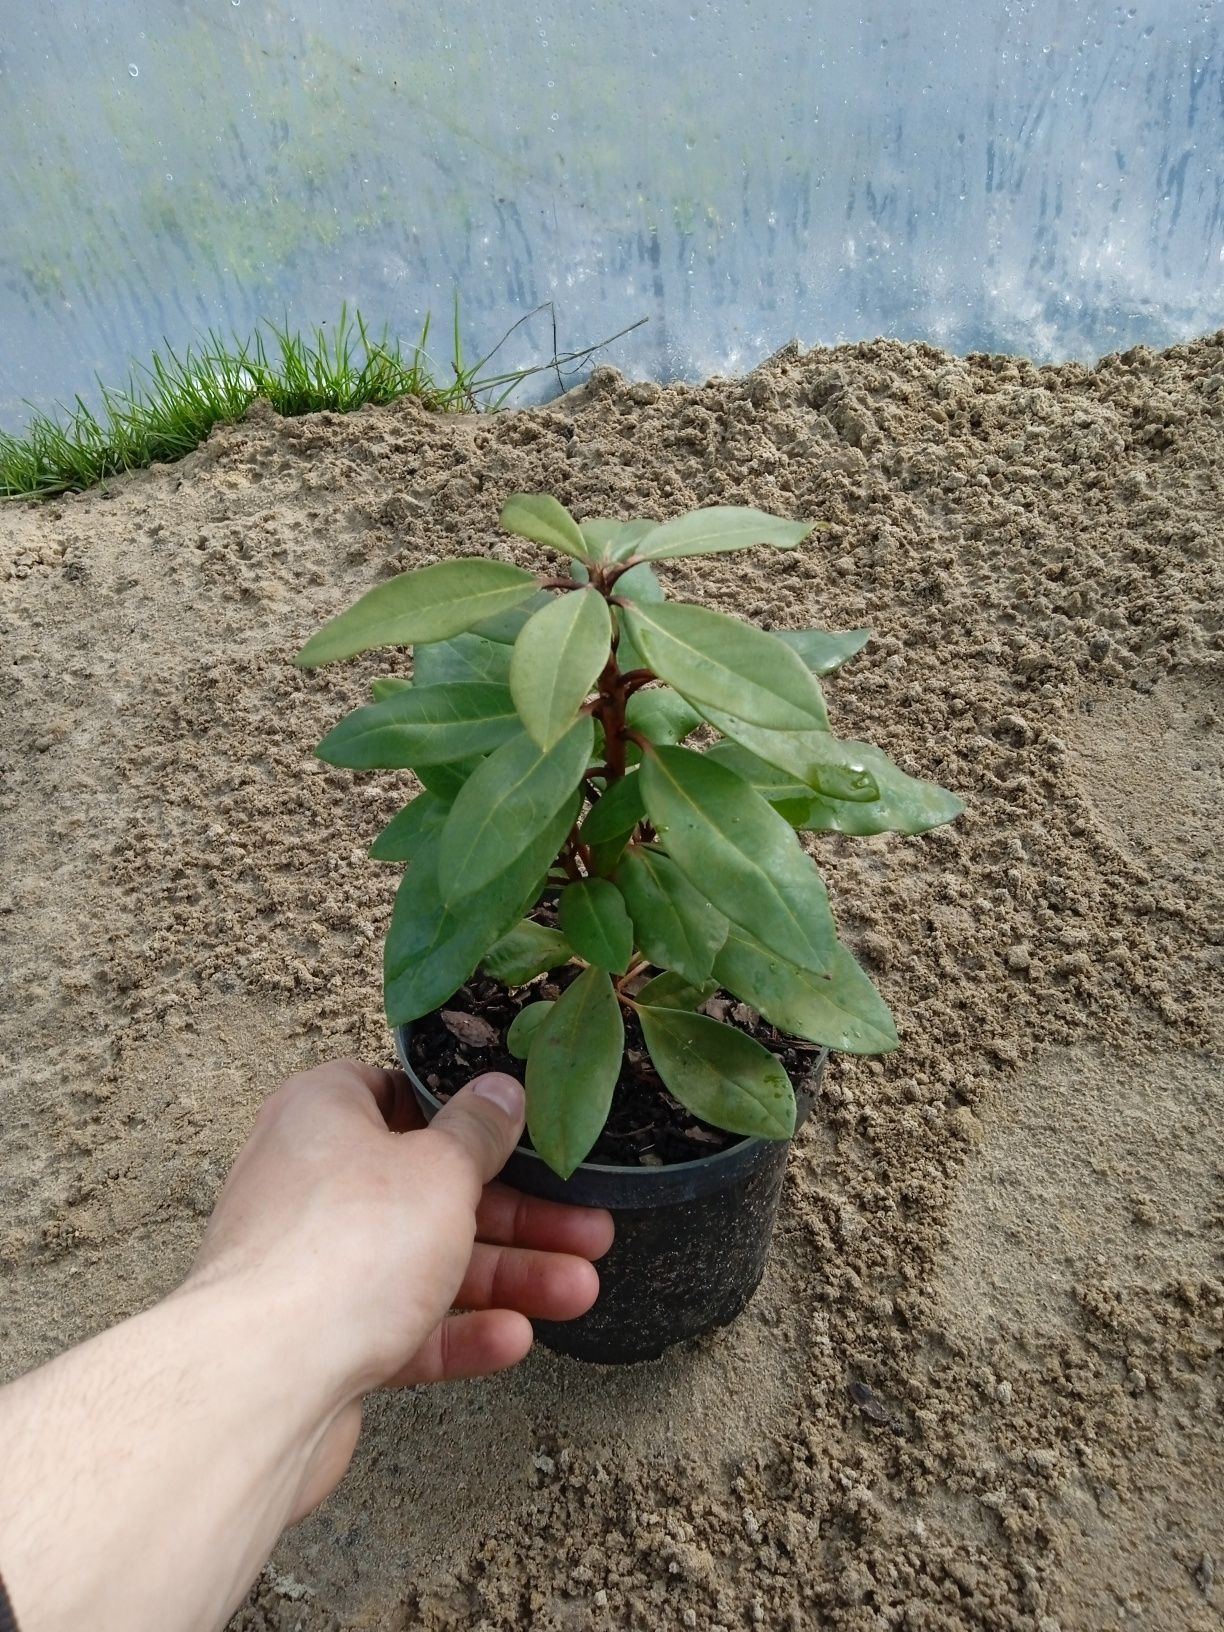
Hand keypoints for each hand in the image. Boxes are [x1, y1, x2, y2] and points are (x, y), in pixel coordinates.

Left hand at [185, 1059, 611, 1516]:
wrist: (263, 1379)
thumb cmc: (348, 1246)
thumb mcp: (440, 1169)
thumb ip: (478, 1133)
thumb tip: (500, 1090)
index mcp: (324, 1113)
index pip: (403, 1094)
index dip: (469, 1114)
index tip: (531, 1132)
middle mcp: (311, 1179)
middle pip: (430, 1187)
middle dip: (518, 1215)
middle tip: (588, 1228)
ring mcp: (313, 1262)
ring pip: (424, 1260)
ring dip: (505, 1275)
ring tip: (579, 1290)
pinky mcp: (318, 1337)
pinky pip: (399, 1324)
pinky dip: (456, 1332)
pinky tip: (514, 1339)